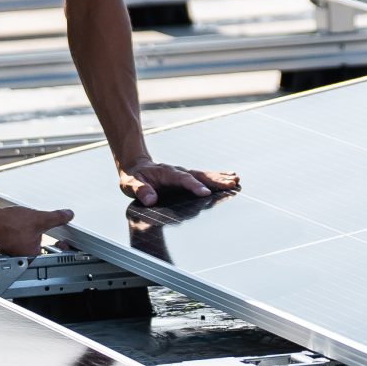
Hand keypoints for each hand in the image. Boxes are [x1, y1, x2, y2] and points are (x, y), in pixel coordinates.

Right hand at [0, 200, 70, 256]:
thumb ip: (56, 218)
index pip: (53, 256)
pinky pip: (23, 241)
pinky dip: (27, 234)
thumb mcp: (39, 218)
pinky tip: (24, 226)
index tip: (64, 242)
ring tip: (34, 226)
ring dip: (37, 236)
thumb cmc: (7, 223)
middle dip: (48, 240)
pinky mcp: (9, 246)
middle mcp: (22, 257)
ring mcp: (14, 252)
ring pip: (32, 245)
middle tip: (51, 232)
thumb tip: (67, 215)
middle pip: (43, 250)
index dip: (62, 248)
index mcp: (31, 256)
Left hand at [117, 158, 241, 205]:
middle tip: (231, 184)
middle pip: (199, 176)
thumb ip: (140, 191)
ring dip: (220, 178)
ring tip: (236, 180)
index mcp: (166, 173)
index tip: (205, 193)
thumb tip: (151, 199)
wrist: (136, 166)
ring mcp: (184, 174)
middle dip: (215, 180)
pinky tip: (231, 178)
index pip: (183, 180)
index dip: (194, 186)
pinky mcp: (187, 177)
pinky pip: (204, 177)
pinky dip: (218, 177)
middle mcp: (178, 172)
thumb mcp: (130, 184)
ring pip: (205, 175)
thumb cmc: (133, 177)